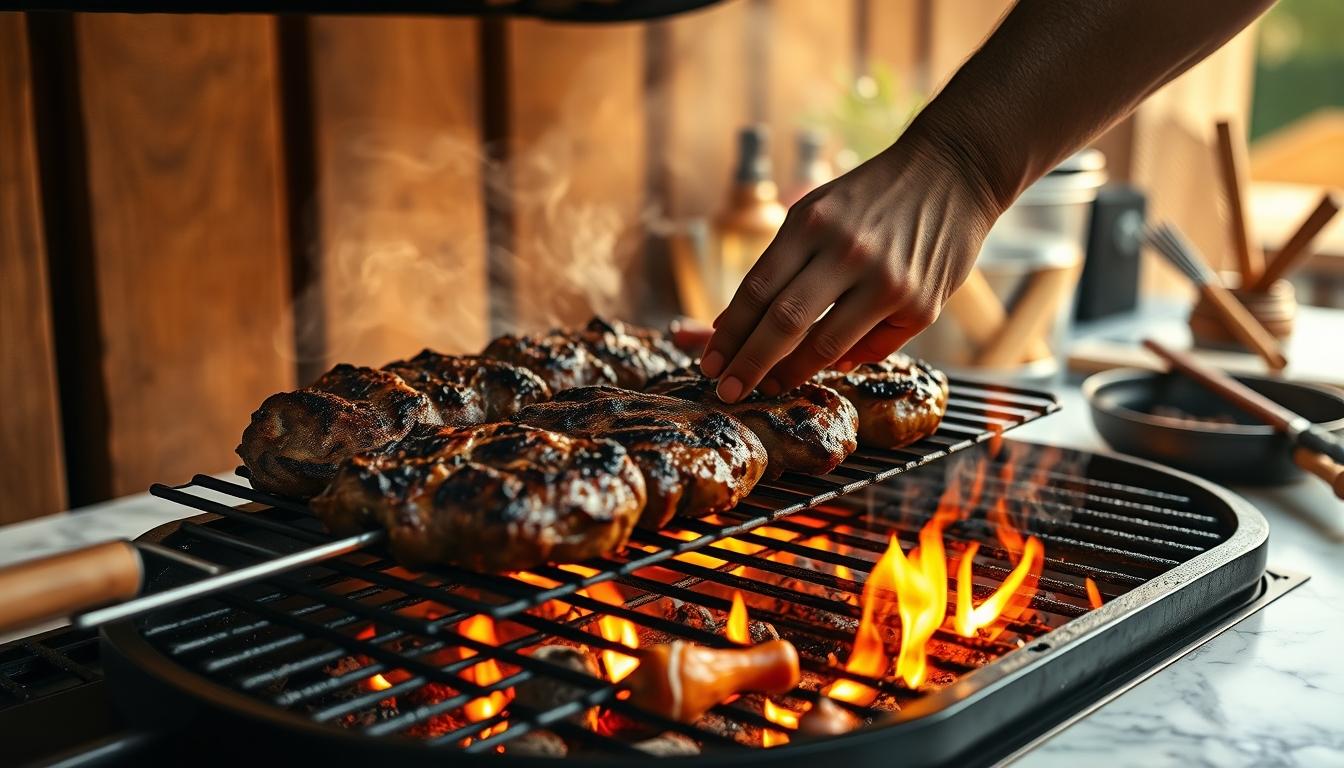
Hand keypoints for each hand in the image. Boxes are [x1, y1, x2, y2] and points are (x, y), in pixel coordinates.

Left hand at [700, 131, 1000, 401]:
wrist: (953, 172)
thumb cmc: (872, 196)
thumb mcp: (816, 211)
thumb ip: (779, 264)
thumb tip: (731, 325)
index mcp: (811, 222)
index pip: (756, 291)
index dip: (729, 335)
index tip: (710, 364)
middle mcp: (847, 251)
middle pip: (783, 323)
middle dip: (748, 365)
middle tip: (726, 392)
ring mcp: (886, 280)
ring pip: (824, 346)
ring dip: (789, 373)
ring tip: (768, 387)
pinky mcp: (920, 305)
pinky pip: (870, 348)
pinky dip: (842, 360)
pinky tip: (826, 364)